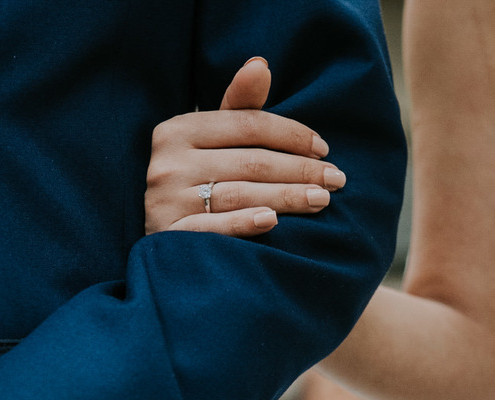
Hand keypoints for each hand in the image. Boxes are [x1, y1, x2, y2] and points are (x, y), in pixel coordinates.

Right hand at [145, 56, 346, 237]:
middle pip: (250, 162)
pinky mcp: (170, 235)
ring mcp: (166, 200)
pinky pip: (214, 228)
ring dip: (287, 196)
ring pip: (240, 194)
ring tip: (322, 199)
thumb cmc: (195, 180)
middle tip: (336, 180)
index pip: (248, 125)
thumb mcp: (211, 140)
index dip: (291, 134)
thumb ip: (237, 105)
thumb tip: (260, 65)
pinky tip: (273, 221)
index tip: (324, 150)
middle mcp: (168, 162)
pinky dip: (245, 223)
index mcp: (178, 130)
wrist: (158, 238)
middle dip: (300, 170)